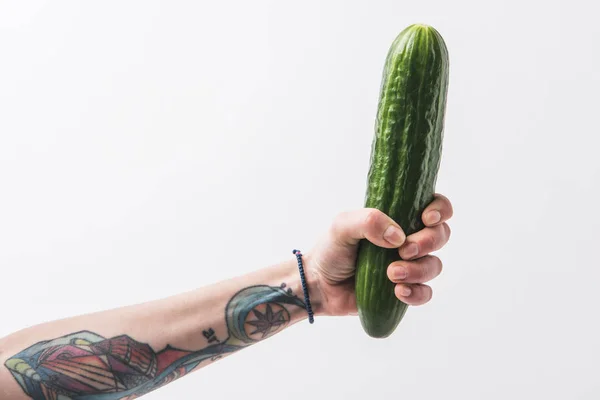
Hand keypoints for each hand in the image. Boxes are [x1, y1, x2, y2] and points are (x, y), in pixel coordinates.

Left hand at [306, 194, 452, 316]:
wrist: (318, 284)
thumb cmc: (330, 249)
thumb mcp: (342, 225)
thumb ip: (369, 221)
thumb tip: (398, 236)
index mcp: (398, 217)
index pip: (433, 206)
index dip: (440, 209)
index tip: (426, 218)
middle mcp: (407, 240)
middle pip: (441, 235)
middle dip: (428, 242)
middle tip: (404, 250)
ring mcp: (408, 266)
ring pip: (434, 265)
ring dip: (418, 270)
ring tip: (392, 274)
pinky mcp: (403, 291)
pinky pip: (425, 293)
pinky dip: (417, 293)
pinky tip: (398, 292)